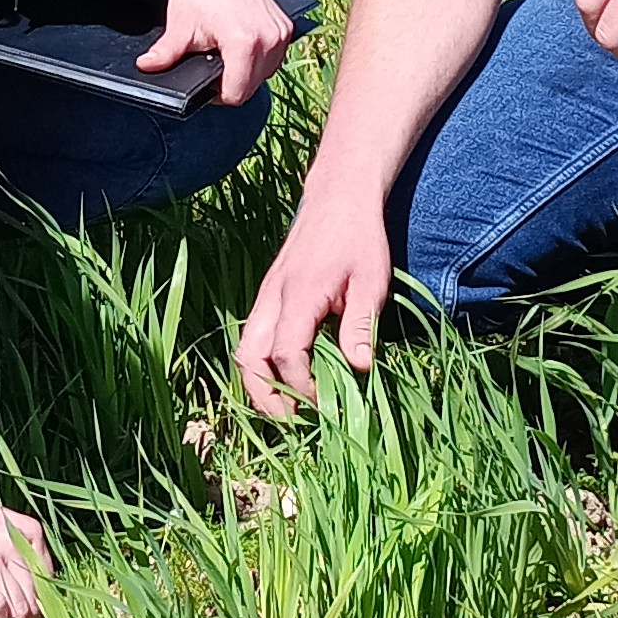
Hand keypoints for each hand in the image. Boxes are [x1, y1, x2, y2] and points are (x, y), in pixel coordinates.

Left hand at [144, 0, 297, 104]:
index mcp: (244, 43)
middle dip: (232, 83)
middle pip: (251, 87)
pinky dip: (260, 58)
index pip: (236, 94)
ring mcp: (281, 33)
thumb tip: (146, 67)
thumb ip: (165, 53)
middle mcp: (269, 40)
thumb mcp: (180, 26)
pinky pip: (274, 57)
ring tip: (227, 53)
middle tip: (214, 66)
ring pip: (265, 74)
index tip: (207, 84)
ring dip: (247, 72)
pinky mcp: (287, 27)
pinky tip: (241, 44)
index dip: (217, 95)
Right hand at [234, 196, 394, 416]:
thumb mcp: (372, 280)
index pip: (286, 353)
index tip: (328, 403)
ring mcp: (266, 296)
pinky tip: (287, 378)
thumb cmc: (359, 238)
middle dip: (265, 395)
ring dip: (259, 383)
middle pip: (249, 357)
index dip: (302, 386)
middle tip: (294, 421)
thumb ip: (361, 325)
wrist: (339, 197)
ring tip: (287, 408)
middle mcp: (272, 297)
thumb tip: (359, 368)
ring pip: (245, 349)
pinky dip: (262, 364)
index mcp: (298, 294)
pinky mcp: (269, 295)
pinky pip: (254, 337)